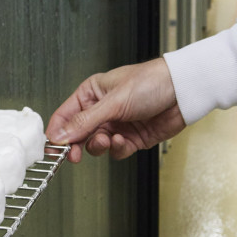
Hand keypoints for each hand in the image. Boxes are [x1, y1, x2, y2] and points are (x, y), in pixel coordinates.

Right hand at [47, 58, 183, 161]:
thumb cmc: (151, 82)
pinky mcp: (130, 138)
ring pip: (96, 145)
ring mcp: (116, 125)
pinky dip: (118, 148)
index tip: (53, 147)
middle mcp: (101, 110)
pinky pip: (116, 151)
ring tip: (108, 139)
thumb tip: (60, 135)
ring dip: (99, 146)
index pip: (65, 116)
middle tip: (73, 155)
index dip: (58, 132)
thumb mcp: (113, 102)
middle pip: (78, 134)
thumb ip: (85, 122)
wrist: (182, 92)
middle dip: (77, 145)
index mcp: (92, 94)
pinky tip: (123, 140)